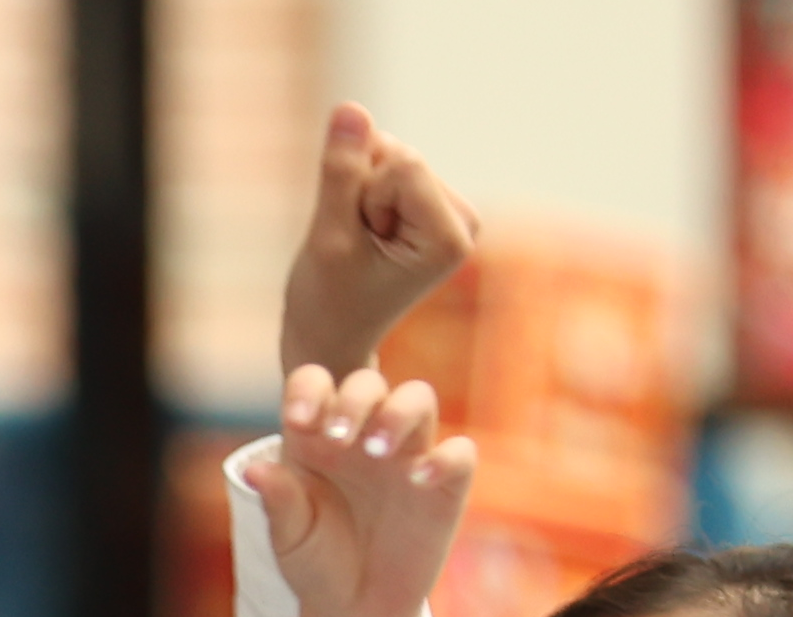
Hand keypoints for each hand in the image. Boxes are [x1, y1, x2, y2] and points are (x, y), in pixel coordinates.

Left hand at [254, 365, 475, 616]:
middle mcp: (365, 435)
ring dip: (398, 413)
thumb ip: (278, 500)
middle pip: (369, 382)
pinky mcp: (444, 486)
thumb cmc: (316, 564)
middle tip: (338, 439)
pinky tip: (418, 480)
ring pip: (418, 399)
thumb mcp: (290, 536)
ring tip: (376, 451)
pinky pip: (459, 453)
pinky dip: (445, 458)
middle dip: (354, 399)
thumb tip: (255, 470)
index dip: (308, 389)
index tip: (297, 421)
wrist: (355, 610)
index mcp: (319, 437)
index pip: (316, 383)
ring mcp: (408, 456)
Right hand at [275, 102, 480, 380]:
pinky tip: (364, 234)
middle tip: (356, 245)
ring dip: (360, 193)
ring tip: (359, 243)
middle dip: (362, 191)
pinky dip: (365, 193)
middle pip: (401, 155)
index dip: (364, 194)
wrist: (332, 333)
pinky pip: (388, 161)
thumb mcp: (329, 234)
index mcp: (450, 237)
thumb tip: (351, 107)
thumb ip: (342, 170)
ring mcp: (452, 211)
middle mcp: (464, 220)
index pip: (404, 163)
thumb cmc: (327, 298)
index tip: (360, 243)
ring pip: (391, 155)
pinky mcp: (434, 202)